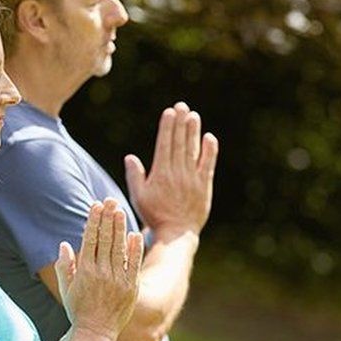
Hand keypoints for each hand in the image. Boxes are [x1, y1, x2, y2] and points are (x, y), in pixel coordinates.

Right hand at [55, 199, 143, 340]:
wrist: (96, 333)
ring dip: (119, 228)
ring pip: (119, 249)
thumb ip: (63, 265)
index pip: (89, 240)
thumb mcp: (65, 288)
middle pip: (105, 240)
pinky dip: (134, 249)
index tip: (95, 205)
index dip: (93, 221)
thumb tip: (64, 244)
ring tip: (120, 210)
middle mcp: (101, 273)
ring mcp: (118, 280)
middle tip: (109, 200)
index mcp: (84, 271)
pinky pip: (134, 264)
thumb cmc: (77, 309)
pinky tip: (135, 234)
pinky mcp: (131, 287)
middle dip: (107, 218)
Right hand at [125, 102, 217, 236]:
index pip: (164, 145)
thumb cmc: (154, 215)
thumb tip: (130, 157)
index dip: (167, 127)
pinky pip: (208, 164)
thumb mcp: (138, 197)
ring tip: (193, 115)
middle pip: (179, 143)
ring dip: (193, 131)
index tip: (169, 112)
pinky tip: (209, 137)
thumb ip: (134, 176)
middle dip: (180, 123)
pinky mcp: (204, 186)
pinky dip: (209, 150)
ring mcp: (192, 179)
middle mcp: (177, 173)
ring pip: (192, 150)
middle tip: (181, 106)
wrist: (176, 234)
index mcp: (160, 174)